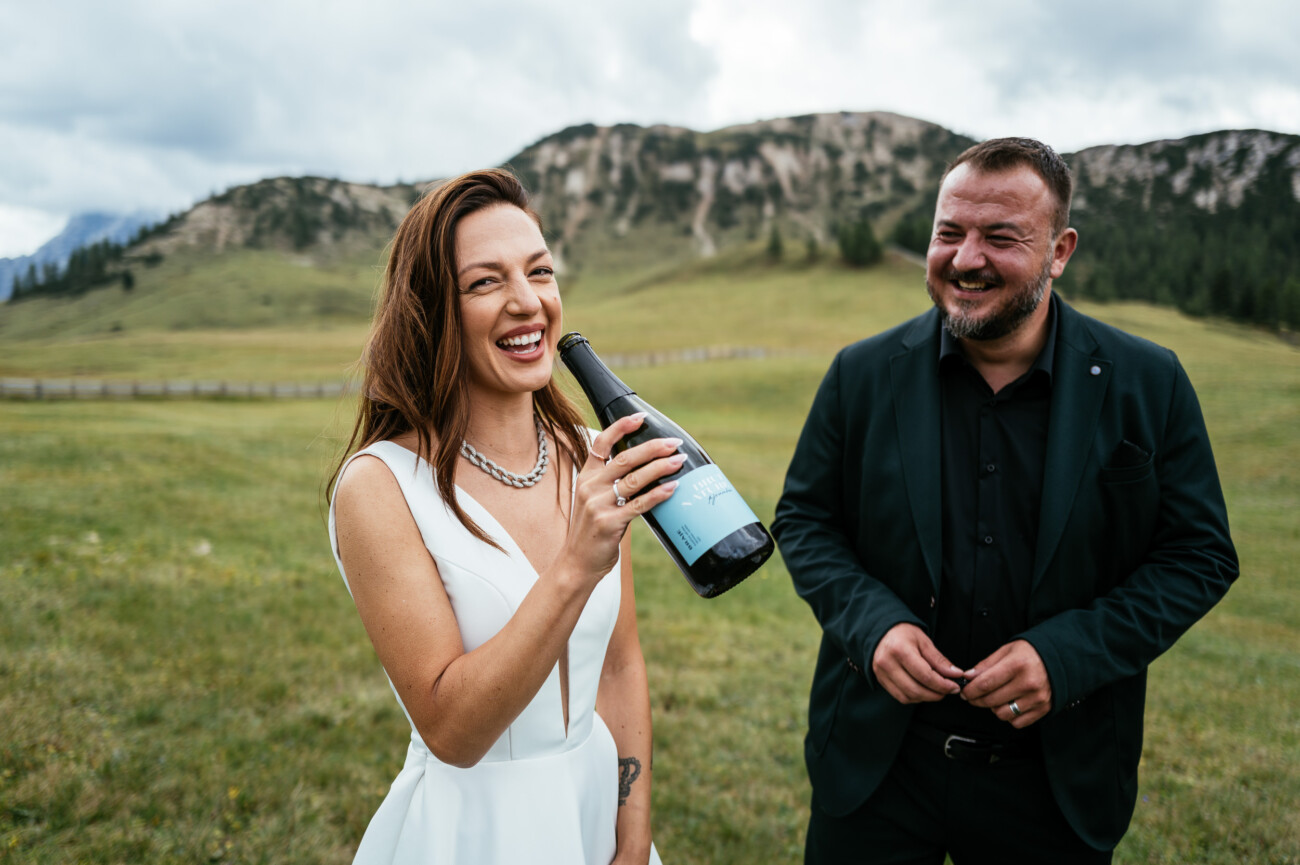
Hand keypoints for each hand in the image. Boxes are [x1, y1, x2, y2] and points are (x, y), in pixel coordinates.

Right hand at [564, 414, 683, 581]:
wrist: (576, 563)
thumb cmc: (590, 531)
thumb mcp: (592, 500)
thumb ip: (611, 483)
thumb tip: (645, 468)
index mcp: (585, 477)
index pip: (601, 443)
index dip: (621, 427)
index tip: (642, 418)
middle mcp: (590, 487)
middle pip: (624, 458)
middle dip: (652, 448)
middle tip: (674, 443)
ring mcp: (598, 504)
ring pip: (634, 479)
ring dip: (660, 468)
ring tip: (679, 461)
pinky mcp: (609, 523)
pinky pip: (639, 505)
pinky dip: (658, 495)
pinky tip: (673, 487)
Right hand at [871, 623, 963, 703]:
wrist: (881, 631)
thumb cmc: (904, 633)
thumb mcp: (924, 641)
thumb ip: (939, 660)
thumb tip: (956, 675)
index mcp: (900, 650)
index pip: (925, 675)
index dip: (942, 685)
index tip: (955, 686)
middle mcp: (887, 663)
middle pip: (916, 689)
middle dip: (936, 694)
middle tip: (948, 691)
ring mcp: (881, 673)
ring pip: (908, 696)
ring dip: (926, 697)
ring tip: (936, 690)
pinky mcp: (880, 680)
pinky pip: (900, 697)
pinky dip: (914, 697)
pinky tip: (923, 690)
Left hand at [960, 640, 1051, 727]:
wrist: (1059, 659)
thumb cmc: (1031, 653)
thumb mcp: (1007, 650)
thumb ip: (986, 665)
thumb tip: (969, 677)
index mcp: (1018, 665)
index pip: (986, 683)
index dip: (970, 690)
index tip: (964, 691)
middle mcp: (1029, 683)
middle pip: (991, 700)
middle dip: (976, 700)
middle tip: (973, 695)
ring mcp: (1037, 698)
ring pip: (1003, 714)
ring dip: (993, 708)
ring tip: (995, 698)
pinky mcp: (1043, 709)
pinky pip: (1017, 722)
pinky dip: (1009, 716)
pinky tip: (1009, 704)